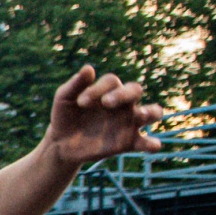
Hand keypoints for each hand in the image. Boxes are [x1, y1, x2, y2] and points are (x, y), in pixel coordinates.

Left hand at [44, 65, 162, 166]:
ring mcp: (128, 122)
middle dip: (124, 94)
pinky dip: (153, 144)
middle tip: (106, 103)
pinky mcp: (128, 142)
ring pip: (153, 112)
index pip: (111, 82)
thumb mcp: (64, 98)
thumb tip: (88, 68)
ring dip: (151, 112)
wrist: (61, 143)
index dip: (97, 89)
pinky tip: (153, 146)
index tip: (80, 103)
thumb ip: (75, 84)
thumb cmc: (65, 116)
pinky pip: (147, 142)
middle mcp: (123, 104)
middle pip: (135, 90)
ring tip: (141, 115)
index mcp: (108, 91)